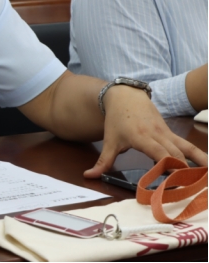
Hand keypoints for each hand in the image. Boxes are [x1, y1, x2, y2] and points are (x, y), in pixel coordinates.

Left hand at [84, 85, 207, 177]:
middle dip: (183, 170)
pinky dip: (197, 154)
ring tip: (204, 179)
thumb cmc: (116, 119)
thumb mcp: (109, 141)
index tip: (174, 181)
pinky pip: (186, 144)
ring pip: (185, 148)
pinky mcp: (170, 132)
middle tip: (188, 188)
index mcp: (140, 137)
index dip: (168, 165)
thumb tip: (89, 176)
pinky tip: (206, 166)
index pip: (158, 153)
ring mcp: (165, 132)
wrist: (125, 96)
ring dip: (196, 162)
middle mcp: (156, 134)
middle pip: (174, 153)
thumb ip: (103, 161)